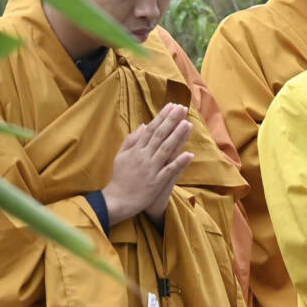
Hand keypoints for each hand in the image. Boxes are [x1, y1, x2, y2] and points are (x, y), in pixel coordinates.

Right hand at [102, 104, 194, 226]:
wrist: (117, 200)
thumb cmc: (119, 177)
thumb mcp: (121, 156)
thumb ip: (131, 140)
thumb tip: (143, 125)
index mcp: (136, 149)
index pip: (151, 129)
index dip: (162, 117)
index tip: (172, 106)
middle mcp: (143, 156)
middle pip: (159, 135)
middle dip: (171, 121)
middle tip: (182, 108)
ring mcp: (151, 169)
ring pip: (166, 149)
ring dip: (177, 136)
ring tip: (187, 124)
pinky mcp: (156, 182)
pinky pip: (169, 171)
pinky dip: (179, 162)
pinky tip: (189, 154)